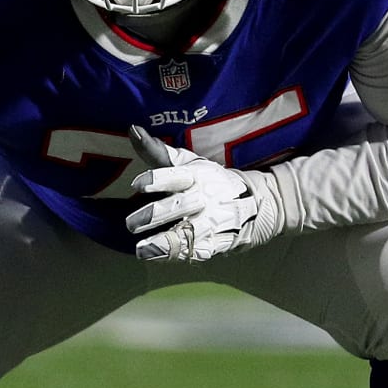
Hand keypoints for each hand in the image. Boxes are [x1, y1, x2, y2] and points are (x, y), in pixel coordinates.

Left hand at [125, 126, 281, 261]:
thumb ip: (158, 151)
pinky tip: (159, 258)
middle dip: (155, 215)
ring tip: (143, 249)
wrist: (257, 202)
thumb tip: (132, 130)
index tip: (137, 185)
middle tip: (130, 224)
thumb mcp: (187, 163)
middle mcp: (205, 197)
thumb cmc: (208, 180)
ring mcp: (214, 221)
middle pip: (180, 205)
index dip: (157, 179)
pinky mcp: (221, 240)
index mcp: (197, 175)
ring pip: (189, 232)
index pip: (175, 175)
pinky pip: (201, 250)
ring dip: (165, 242)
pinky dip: (181, 255)